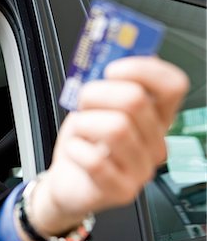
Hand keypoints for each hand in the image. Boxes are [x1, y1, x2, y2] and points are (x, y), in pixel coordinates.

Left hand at [26, 57, 188, 238]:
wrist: (67, 182)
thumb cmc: (83, 143)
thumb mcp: (94, 107)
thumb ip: (106, 83)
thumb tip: (111, 50)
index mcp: (155, 118)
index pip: (172, 85)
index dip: (142, 69)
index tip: (112, 69)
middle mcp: (155, 143)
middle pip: (135, 101)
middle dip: (96, 93)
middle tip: (83, 102)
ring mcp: (142, 170)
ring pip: (116, 128)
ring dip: (84, 123)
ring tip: (79, 131)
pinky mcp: (122, 190)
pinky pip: (96, 160)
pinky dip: (75, 149)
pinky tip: (75, 151)